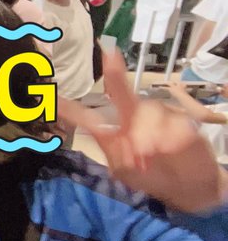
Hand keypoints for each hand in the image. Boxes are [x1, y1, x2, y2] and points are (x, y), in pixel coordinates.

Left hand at [59, 49, 227, 212]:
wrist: (187, 186)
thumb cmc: (150, 176)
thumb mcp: (125, 171)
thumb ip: (119, 155)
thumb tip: (132, 139)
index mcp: (113, 131)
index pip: (87, 118)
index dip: (70, 109)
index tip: (53, 98)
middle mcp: (133, 118)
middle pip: (121, 92)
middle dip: (115, 73)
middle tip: (110, 53)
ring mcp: (158, 117)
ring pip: (148, 111)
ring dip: (146, 133)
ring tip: (148, 153)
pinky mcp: (182, 121)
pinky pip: (174, 122)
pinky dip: (169, 138)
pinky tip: (169, 148)